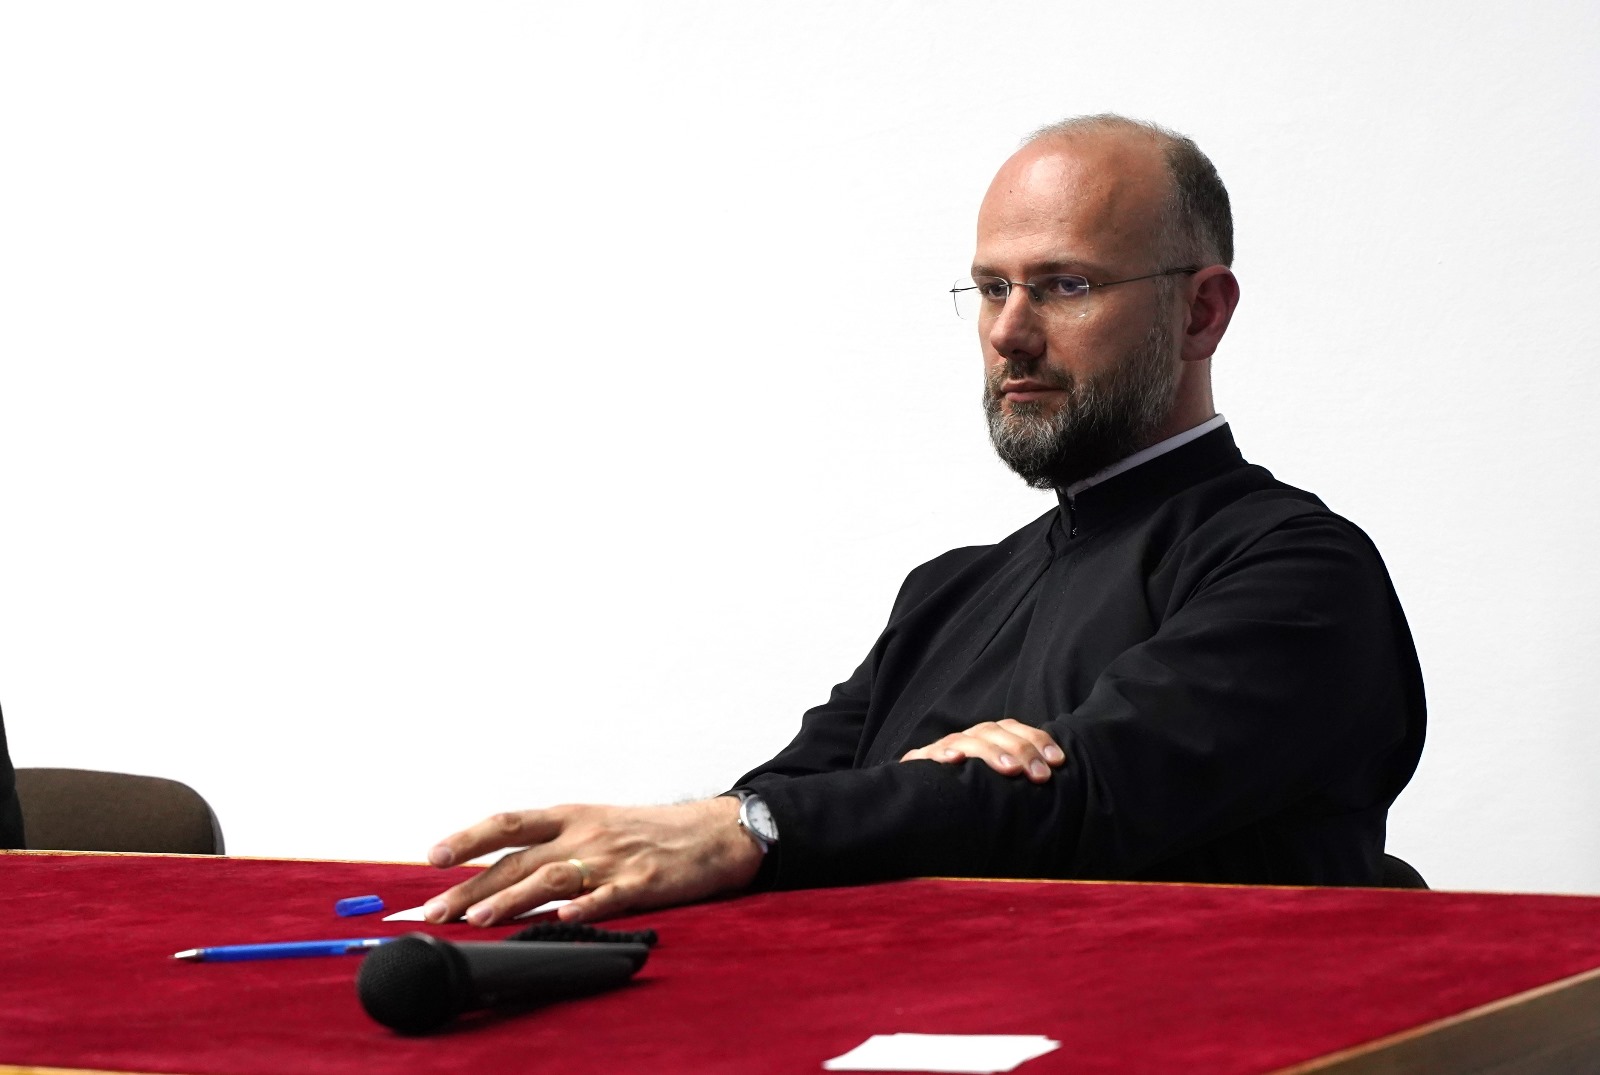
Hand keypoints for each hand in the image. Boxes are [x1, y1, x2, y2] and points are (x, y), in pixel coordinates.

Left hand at [422, 798, 762, 925]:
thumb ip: (549, 849)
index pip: (508, 824)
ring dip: (512, 899)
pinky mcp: (644, 883)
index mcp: (570, 817)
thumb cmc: (647, 834)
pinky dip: (585, 907)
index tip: (432, 857)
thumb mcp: (594, 826)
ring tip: (479, 919)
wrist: (712, 832)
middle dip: (473, 886)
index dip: (468, 838)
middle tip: (436, 911)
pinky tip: (564, 918)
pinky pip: (610, 896)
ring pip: (553, 877)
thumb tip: (494, 876)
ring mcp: (613, 858)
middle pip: (519, 859)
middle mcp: (585, 834)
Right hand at [899, 718, 1064, 782]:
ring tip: (1010, 769)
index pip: (1013, 728)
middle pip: (994, 732)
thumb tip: (1054, 777)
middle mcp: (968, 739)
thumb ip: (1022, 778)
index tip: (1058, 761)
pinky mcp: (921, 762)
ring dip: (990, 752)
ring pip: (967, 740)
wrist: (927, 804)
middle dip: (1022, 750)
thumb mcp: (1002, 784)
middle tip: (1040, 775)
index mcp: (989, 739)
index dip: (1037, 740)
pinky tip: (955, 761)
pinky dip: (942, 754)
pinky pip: (927, 754)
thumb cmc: (977, 795)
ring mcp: (945, 749)